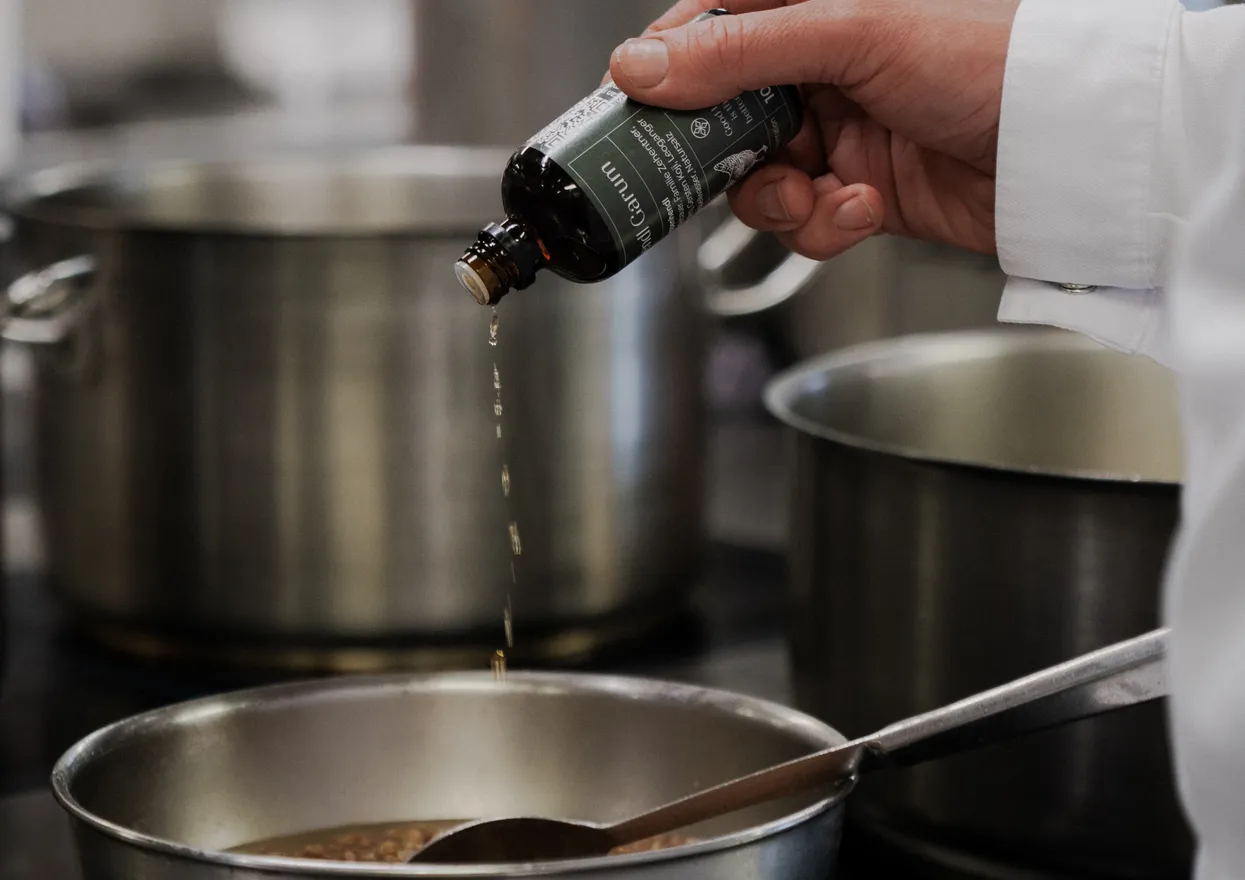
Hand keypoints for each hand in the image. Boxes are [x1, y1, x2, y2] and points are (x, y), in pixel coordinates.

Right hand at [607, 0, 1018, 259]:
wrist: (1066, 148)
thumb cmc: (989, 57)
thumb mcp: (851, 33)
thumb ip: (739, 52)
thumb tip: (640, 67)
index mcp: (812, 8)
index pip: (709, 29)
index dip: (668, 69)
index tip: (634, 107)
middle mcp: (817, 67)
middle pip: (720, 116)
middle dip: (720, 155)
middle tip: (724, 168)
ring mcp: (836, 131)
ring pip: (756, 180)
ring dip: (779, 200)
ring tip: (820, 193)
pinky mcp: (856, 190)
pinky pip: (804, 220)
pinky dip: (824, 224)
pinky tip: (863, 208)